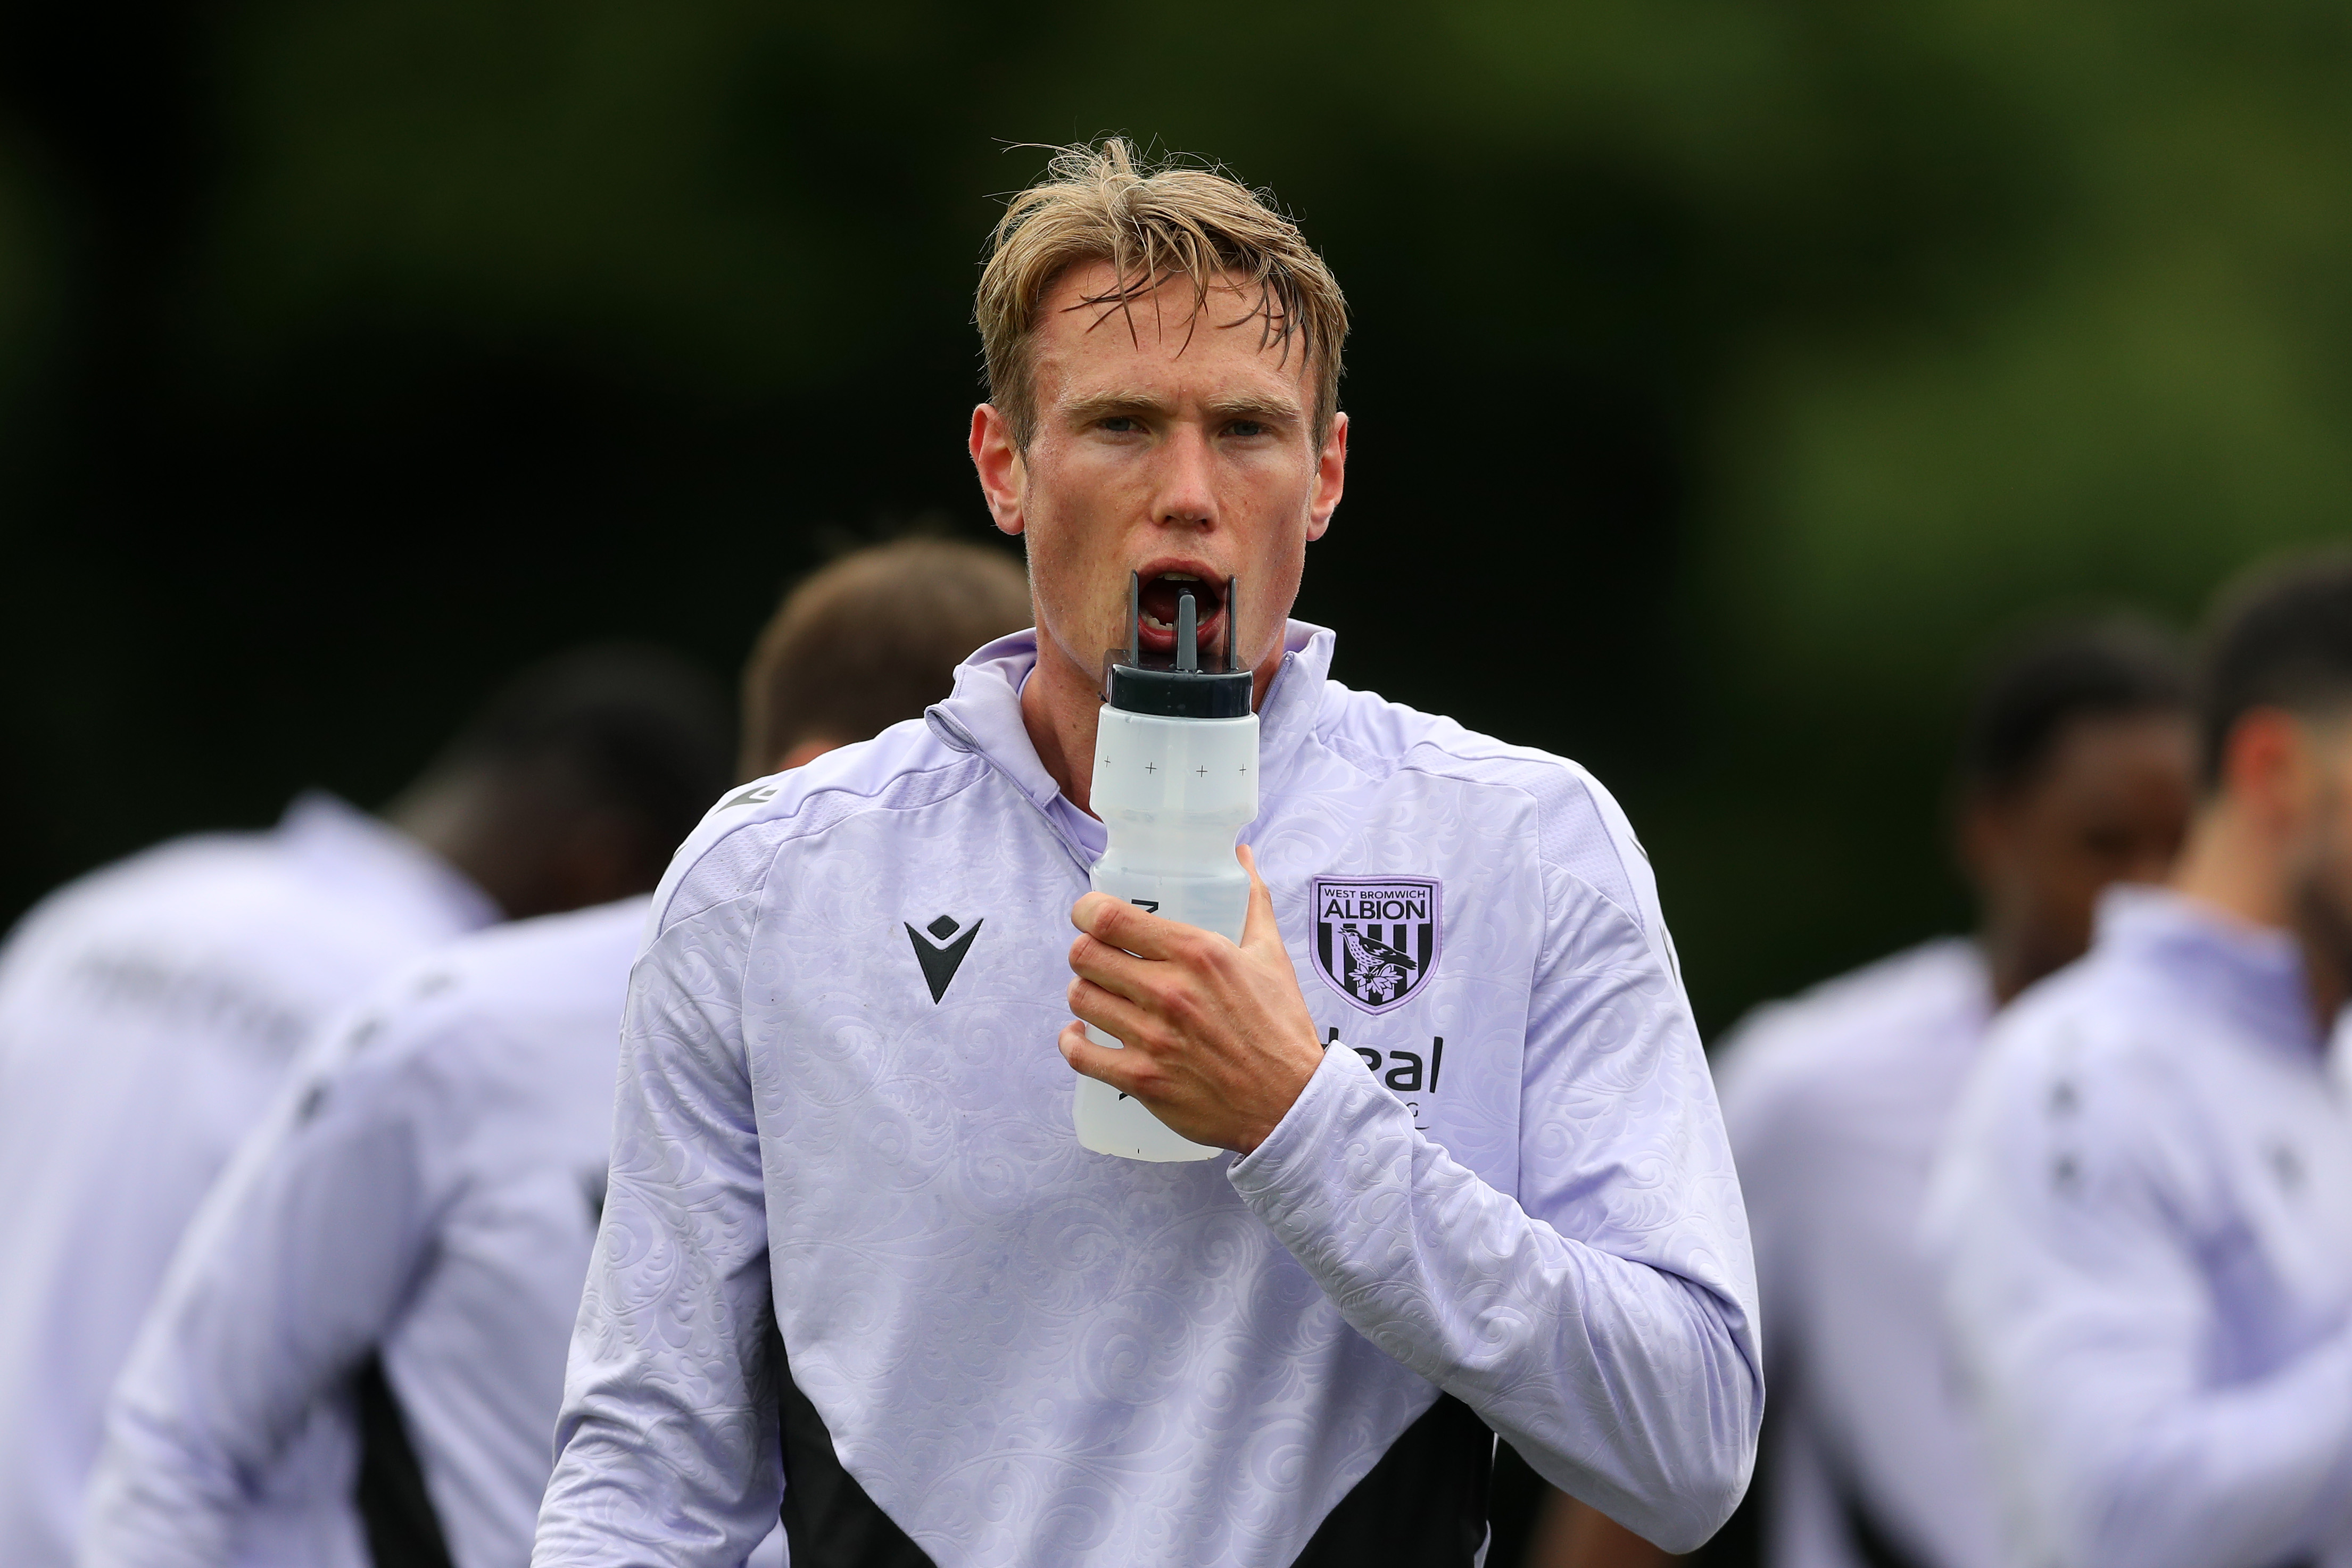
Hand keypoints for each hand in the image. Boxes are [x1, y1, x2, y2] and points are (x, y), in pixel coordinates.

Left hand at [1061, 845, 1323, 1153]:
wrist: (1292, 1101)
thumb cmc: (1281, 1026)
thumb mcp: (1271, 954)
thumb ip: (1251, 899)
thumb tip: (1241, 854)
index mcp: (1197, 953)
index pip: (1110, 918)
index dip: (1086, 912)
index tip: (1089, 916)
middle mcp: (1169, 992)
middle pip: (1084, 955)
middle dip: (1085, 952)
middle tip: (1099, 959)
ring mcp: (1153, 1038)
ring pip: (1080, 999)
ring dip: (1085, 993)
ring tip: (1101, 995)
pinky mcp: (1142, 1080)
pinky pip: (1080, 1055)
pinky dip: (1073, 1042)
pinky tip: (1083, 1036)